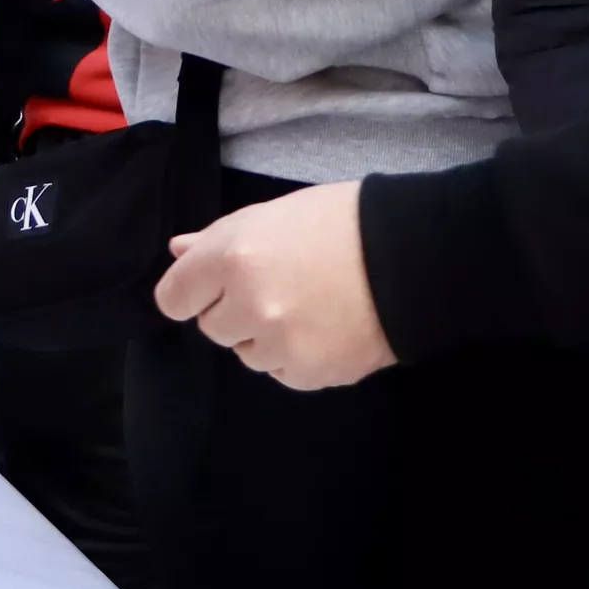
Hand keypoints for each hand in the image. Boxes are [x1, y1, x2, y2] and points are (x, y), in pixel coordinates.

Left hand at [153, 182, 394, 389]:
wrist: (415, 257)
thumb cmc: (343, 221)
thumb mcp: (274, 213)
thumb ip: (218, 238)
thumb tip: (178, 252)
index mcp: (234, 257)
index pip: (173, 297)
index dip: (191, 291)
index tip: (212, 286)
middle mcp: (249, 306)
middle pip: (211, 327)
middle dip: (234, 310)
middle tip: (277, 286)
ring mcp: (279, 345)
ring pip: (246, 353)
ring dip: (264, 336)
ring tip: (307, 306)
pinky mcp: (308, 374)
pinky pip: (281, 372)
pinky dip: (295, 356)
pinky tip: (325, 327)